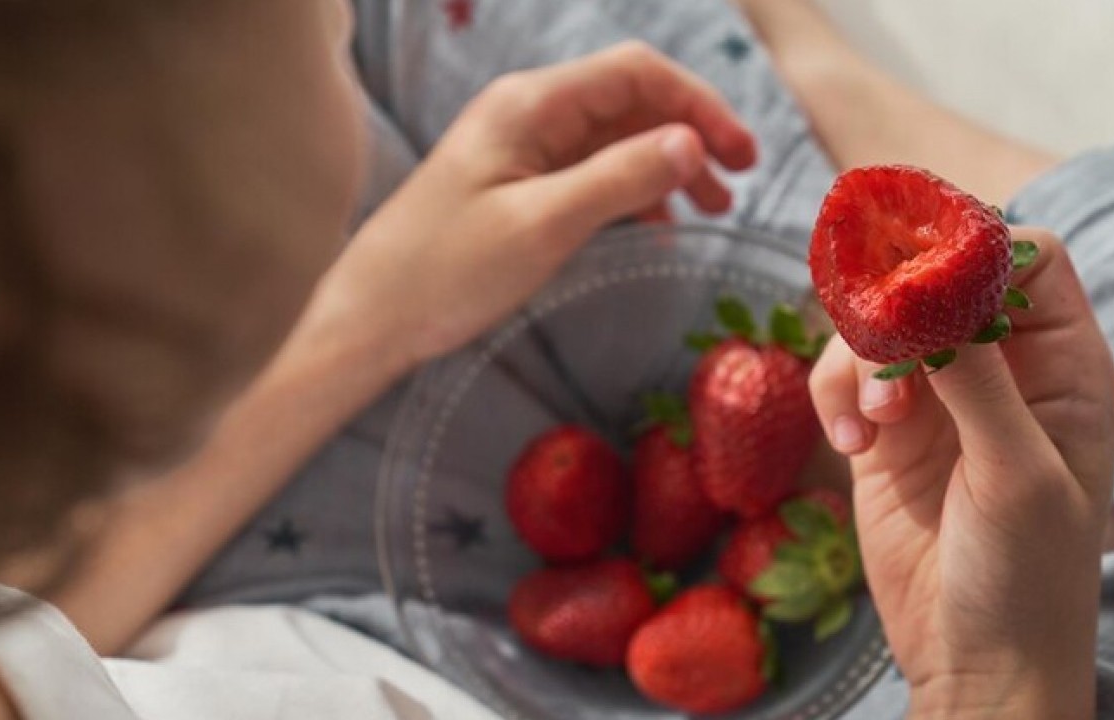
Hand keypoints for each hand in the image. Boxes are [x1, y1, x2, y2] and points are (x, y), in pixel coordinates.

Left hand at [326, 42, 756, 364]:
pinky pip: (588, 173)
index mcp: (531, 104)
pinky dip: (628, 192)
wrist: (372, 315)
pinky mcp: (516, 185)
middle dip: (688, 136)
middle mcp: (528, 114)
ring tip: (705, 212)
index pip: (636, 73)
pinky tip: (652, 226)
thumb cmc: (445, 270)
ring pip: (613, 140)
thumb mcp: (542, 225)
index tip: (741, 155)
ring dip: (664, 167)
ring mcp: (522, 149)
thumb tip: (692, 144)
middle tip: (732, 189)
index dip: (698, 105)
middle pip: (630, 103)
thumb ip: (620, 179)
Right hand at [809, 229, 1113, 718]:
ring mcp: (937, 399)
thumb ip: (976, 375)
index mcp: (1065, 370)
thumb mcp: (1017, 472)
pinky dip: (834, 395)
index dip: (977, 253)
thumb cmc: (1028, 577)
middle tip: (878, 337)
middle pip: (938, 279)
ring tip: (875, 424)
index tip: (922, 278)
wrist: (974, 662)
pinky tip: (853, 446)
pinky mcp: (882, 431)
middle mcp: (1002, 372)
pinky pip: (843, 376)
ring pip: (879, 323)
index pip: (1030, 262)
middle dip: (899, 304)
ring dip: (861, 359)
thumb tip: (927, 285)